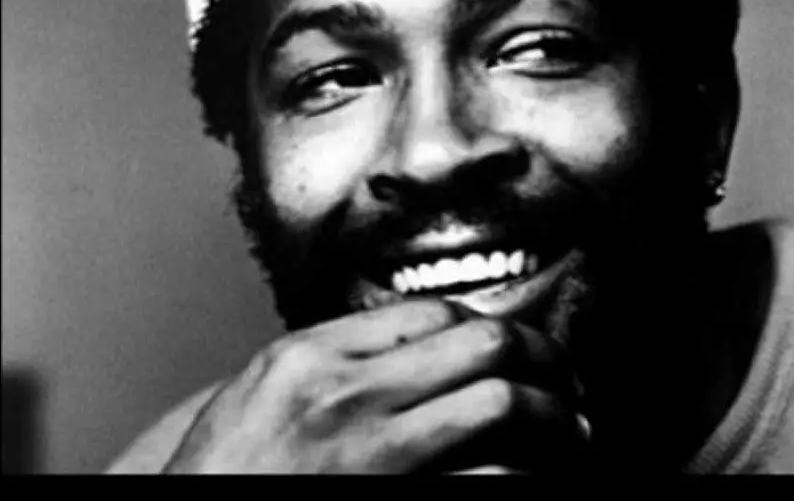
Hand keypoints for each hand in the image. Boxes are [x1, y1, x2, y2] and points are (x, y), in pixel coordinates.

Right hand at [161, 299, 588, 473]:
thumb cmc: (222, 484)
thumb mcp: (257, 398)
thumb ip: (330, 359)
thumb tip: (412, 340)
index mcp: (310, 357)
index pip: (434, 311)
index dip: (488, 327)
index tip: (510, 351)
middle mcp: (346, 395)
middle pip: (482, 343)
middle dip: (542, 358)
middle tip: (565, 382)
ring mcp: (375, 455)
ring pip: (503, 404)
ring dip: (555, 419)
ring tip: (571, 432)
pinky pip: (493, 482)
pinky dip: (528, 479)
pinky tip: (536, 480)